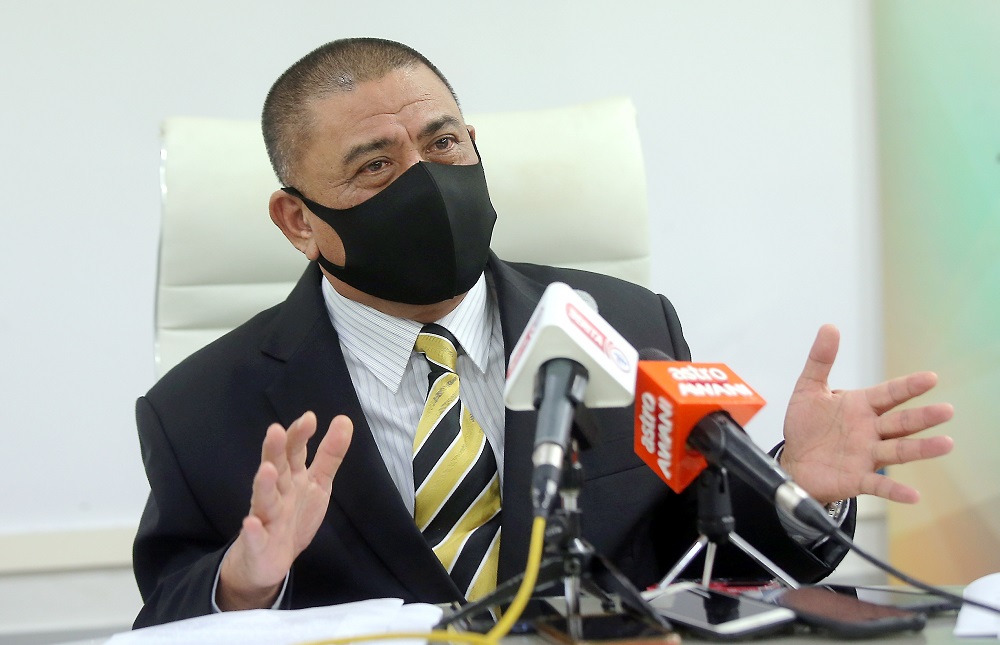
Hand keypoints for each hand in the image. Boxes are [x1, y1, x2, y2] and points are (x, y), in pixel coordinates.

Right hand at [217, 412, 352, 609]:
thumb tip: (344, 419)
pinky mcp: (258, 544)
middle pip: (276, 469)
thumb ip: (329, 454)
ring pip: (264, 499)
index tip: (309, 418)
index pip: (294, 451)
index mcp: (292, 477)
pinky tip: (250, 523)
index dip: (300, 435)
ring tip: (267, 470)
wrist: (268, 559)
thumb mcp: (317, 483)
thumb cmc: (294, 514)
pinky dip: (252, 531)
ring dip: (264, 485)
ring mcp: (265, 517)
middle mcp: (277, 493)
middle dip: (276, 450)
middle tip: (276, 431)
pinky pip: (255, 537)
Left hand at [779, 324, 953, 505]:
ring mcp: (867, 455)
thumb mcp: (809, 389)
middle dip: (922, 417)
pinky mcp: (857, 478)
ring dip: (921, 449)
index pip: (889, 394)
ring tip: (946, 444)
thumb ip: (820, 360)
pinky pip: (879, 484)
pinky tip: (913, 495)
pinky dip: (895, 490)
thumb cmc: (806, 426)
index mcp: (861, 406)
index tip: (930, 378)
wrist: (794, 461)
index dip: (908, 387)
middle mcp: (870, 430)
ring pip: (898, 451)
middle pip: (901, 422)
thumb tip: (829, 327)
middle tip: (946, 410)